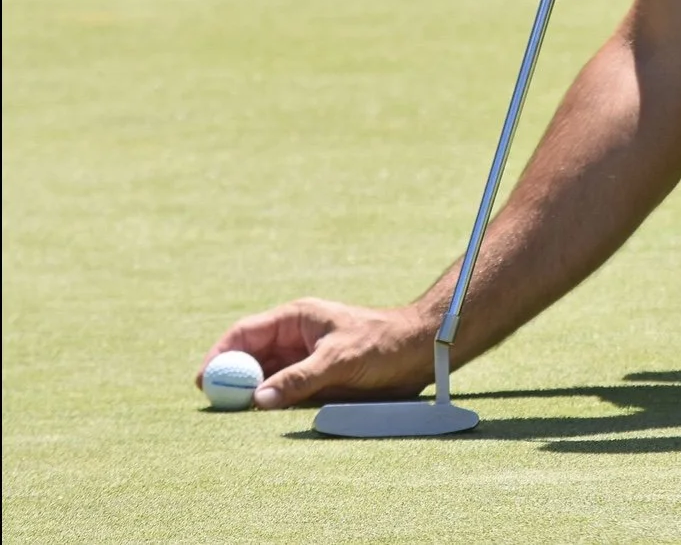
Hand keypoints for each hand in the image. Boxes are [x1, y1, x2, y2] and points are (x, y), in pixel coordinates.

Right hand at [197, 298, 432, 409]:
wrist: (422, 351)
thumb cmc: (384, 343)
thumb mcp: (339, 359)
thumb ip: (299, 378)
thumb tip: (258, 399)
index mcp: (296, 318)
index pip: (245, 333)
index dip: (220, 356)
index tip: (205, 382)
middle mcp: (296, 338)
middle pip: (250, 358)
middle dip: (232, 380)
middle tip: (217, 408)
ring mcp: (304, 359)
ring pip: (265, 378)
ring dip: (253, 395)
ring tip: (240, 415)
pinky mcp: (316, 379)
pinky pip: (284, 393)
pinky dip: (273, 404)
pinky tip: (268, 417)